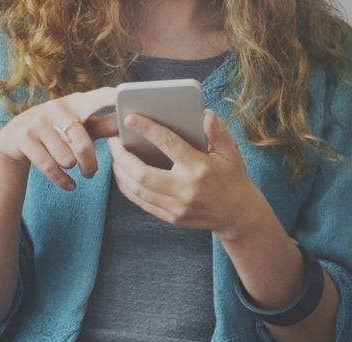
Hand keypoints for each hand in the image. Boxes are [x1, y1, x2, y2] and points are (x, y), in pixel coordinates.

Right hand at [0, 87, 118, 191]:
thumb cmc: (57, 131)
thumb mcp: (80, 126)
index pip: (99, 97)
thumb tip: (124, 124)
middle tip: (90, 172)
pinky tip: (69, 184)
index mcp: (76, 103)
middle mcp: (56, 107)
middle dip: (89, 164)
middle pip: (83, 143)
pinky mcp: (24, 136)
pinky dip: (62, 180)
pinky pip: (50, 167)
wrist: (15, 138)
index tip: (126, 98)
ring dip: (72, 169)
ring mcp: (38, 121)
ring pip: (67, 159)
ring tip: (72, 168)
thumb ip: (102, 126)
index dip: (113, 98)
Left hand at [107, 112, 268, 238]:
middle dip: (122, 156)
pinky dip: (127, 188)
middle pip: (143, 174)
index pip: (168, 145)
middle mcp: (186, 190)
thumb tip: (204, 113)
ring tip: (115, 156)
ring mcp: (177, 207)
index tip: (129, 118)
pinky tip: (122, 174)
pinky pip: (142, 203)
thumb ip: (217, 132)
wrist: (238, 215)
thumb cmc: (232, 178)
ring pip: (138, 190)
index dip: (147, 130)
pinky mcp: (172, 217)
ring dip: (121, 172)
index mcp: (199, 169)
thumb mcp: (231, 152)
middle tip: (113, 141)